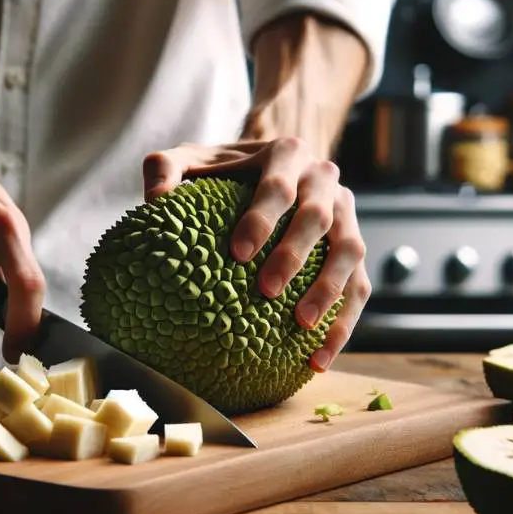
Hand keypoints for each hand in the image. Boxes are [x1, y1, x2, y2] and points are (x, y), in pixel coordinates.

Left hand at [143, 137, 370, 371]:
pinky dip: (343, 324)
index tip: (237, 253)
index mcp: (288, 154)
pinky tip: (317, 359)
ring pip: (349, 251)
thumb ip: (164, 169)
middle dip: (294, 255)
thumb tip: (154, 202)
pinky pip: (358, 286)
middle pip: (317, 217)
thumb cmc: (225, 172)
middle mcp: (324, 179)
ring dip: (329, 290)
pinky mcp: (355, 247)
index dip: (261, 218)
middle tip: (266, 290)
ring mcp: (346, 213)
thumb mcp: (191, 160)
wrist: (274, 168)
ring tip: (302, 326)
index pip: (278, 185)